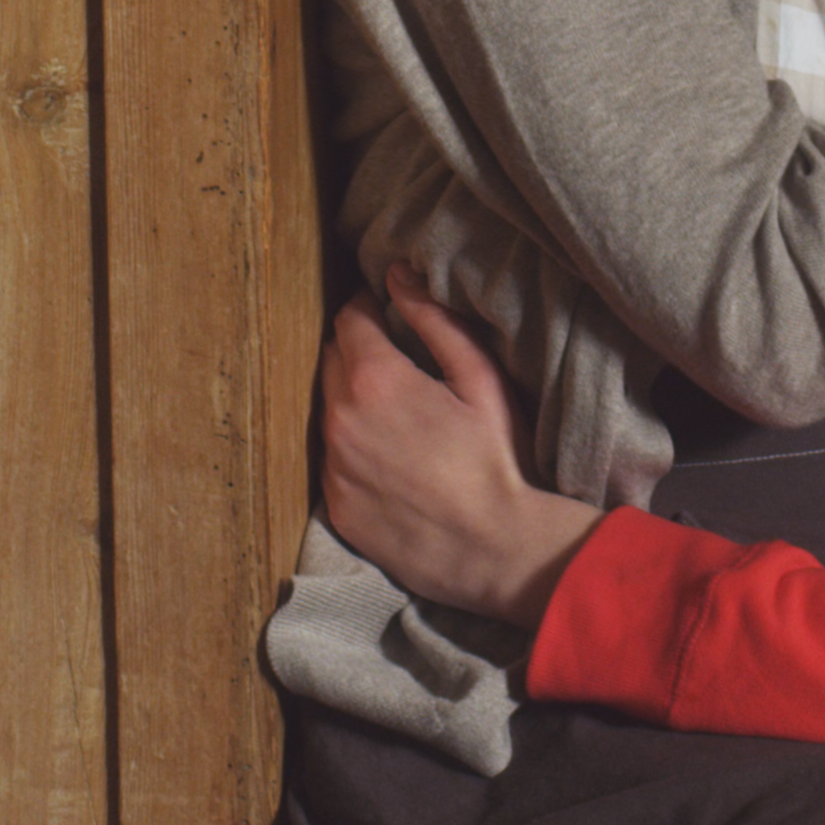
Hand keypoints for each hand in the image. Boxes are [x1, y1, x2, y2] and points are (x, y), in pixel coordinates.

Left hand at [318, 266, 603, 627]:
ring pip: (328, 411)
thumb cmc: (497, 459)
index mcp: (374, 380)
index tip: (384, 308)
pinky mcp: (335, 506)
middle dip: (356, 349)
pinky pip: (333, 460)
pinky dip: (353, 448)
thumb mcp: (480, 379)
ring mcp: (333, 466)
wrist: (494, 549)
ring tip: (395, 412)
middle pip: (331, 360)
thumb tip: (399, 275)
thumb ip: (435, 321)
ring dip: (351, 399)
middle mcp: (339, 419)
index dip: (367, 307)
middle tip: (393, 357)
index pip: (350, 320)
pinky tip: (390, 458)